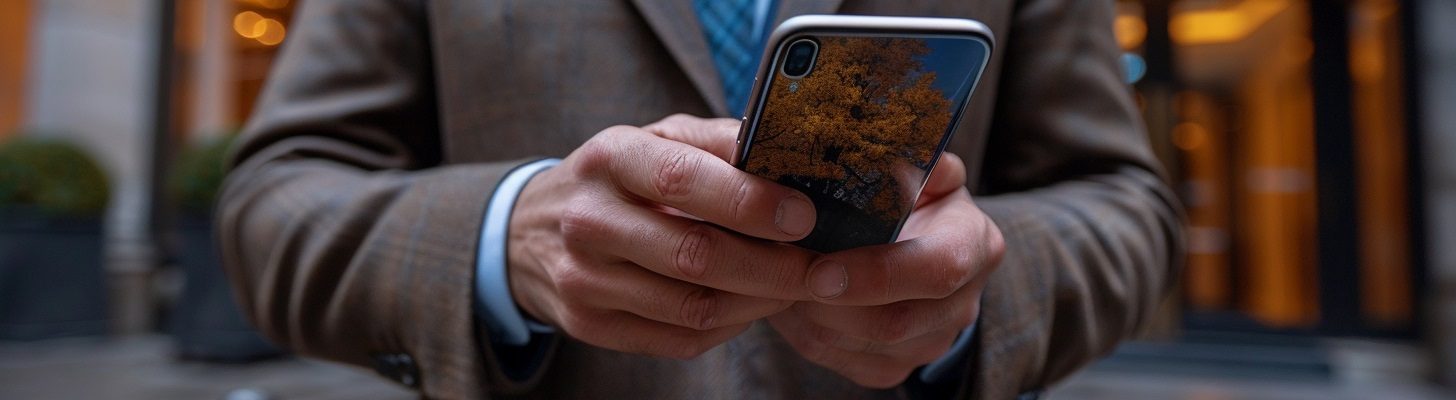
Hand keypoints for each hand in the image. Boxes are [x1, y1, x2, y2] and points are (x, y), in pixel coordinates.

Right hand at [505, 114, 818, 358]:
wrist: (528, 231)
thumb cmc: (618, 179)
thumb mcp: (657, 138)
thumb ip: (720, 141)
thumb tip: (792, 150)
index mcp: (610, 157)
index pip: (681, 179)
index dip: (750, 201)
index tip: (803, 215)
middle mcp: (588, 219)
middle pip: (695, 254)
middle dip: (774, 266)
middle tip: (823, 267)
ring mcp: (583, 278)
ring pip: (693, 306)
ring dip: (759, 301)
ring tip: (795, 285)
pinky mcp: (588, 325)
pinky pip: (679, 338)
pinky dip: (730, 325)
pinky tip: (750, 304)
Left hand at [767, 151, 1004, 387]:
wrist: (914, 244)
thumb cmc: (910, 197)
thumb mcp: (920, 166)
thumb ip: (914, 156)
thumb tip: (895, 151)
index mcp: (975, 246)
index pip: (938, 269)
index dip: (879, 273)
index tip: (822, 268)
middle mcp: (961, 304)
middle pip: (894, 321)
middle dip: (831, 303)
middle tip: (781, 275)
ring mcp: (928, 343)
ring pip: (859, 344)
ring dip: (811, 317)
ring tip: (775, 279)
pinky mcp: (891, 367)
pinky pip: (839, 358)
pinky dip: (805, 332)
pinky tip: (787, 299)